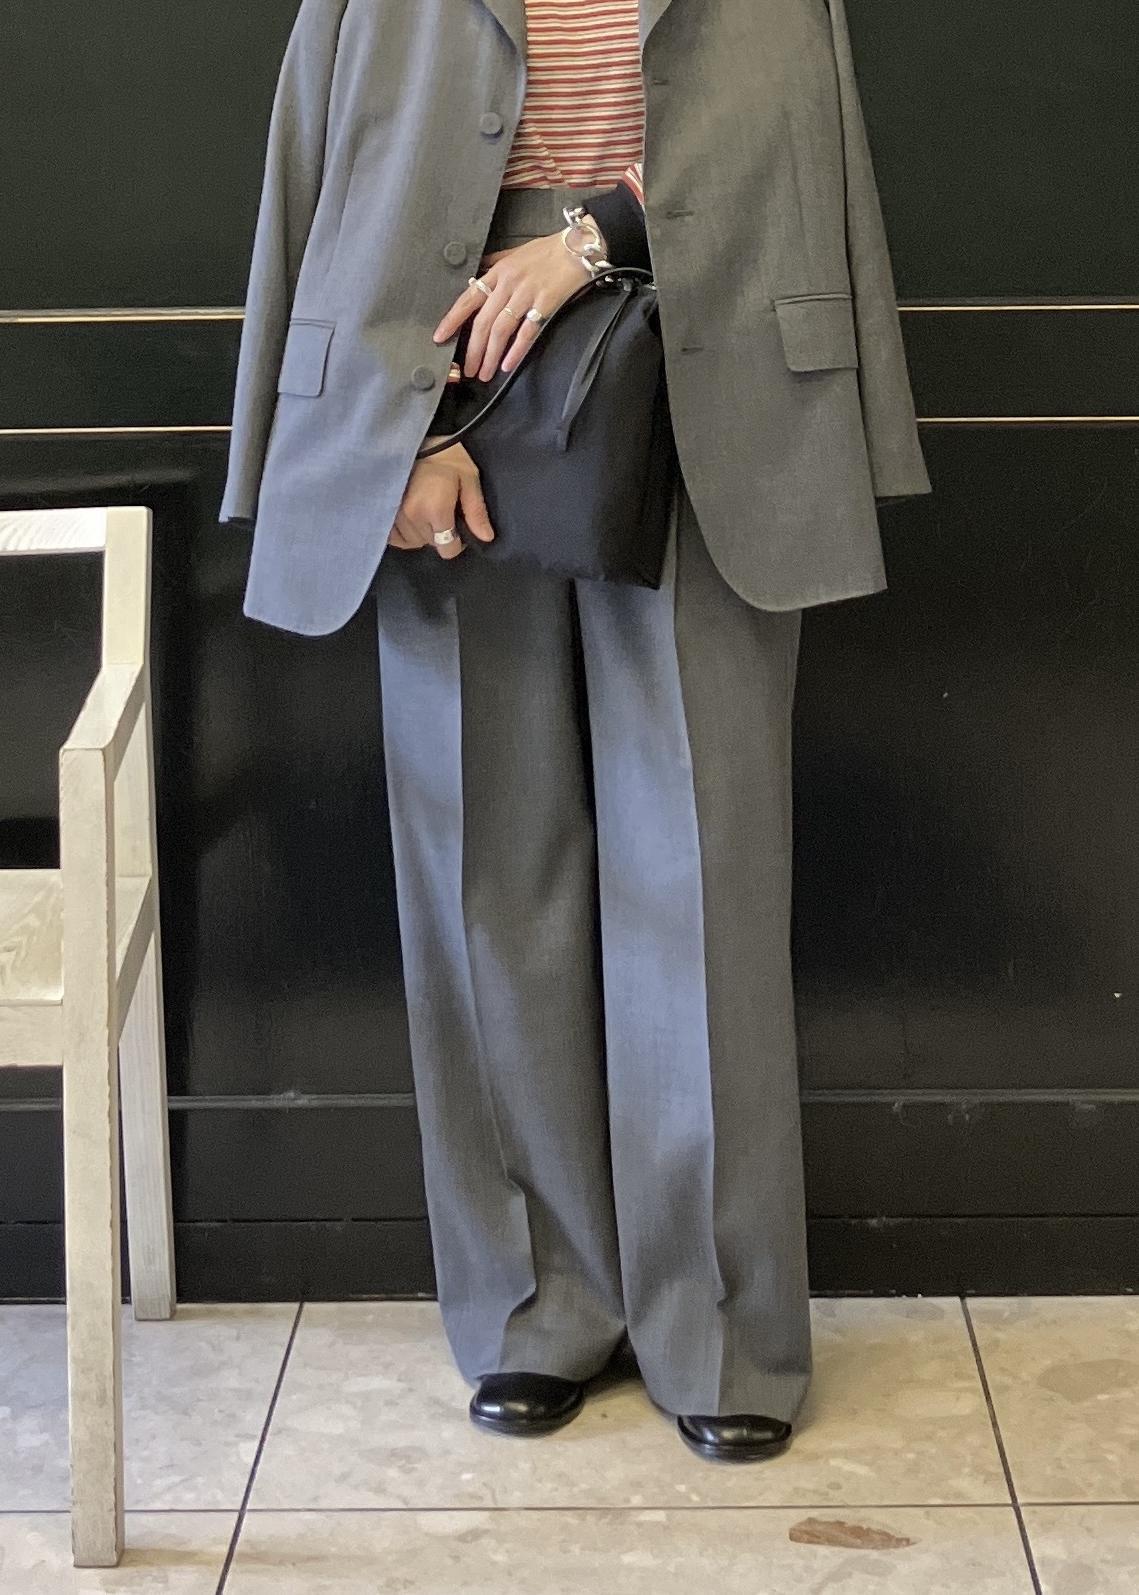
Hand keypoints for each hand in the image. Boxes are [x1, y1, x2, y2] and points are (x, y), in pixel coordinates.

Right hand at [388, 440, 494, 558]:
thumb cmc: (447, 456)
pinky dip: (406, 533)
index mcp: (435, 510)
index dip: (458, 542)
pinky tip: (412, 518)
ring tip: (427, 510)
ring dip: (423, 532)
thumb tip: (486, 538)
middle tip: (443, 511)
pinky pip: (396, 538)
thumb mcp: (469, 478)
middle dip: (441, 533)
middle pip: (432, 544)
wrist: (414, 438)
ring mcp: (394, 516)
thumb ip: (476, 511)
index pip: (448, 549)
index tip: (458, 525)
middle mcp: (412, 517)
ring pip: (415, 542)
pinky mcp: (383, 513)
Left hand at [431, 221, 603, 380]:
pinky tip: (507, 365)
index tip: (440, 337)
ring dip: (490, 355)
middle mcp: (508, 284)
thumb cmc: (548, 251)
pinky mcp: (545, 303)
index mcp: (498, 272)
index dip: (452, 319)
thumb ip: (495, 265)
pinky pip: (527, 331)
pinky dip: (516, 350)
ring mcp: (527, 294)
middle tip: (468, 369)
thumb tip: (478, 274)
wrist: (579, 246)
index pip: (468, 298)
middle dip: (472, 349)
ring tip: (484, 373)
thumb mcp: (515, 253)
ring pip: (501, 329)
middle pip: (483, 321)